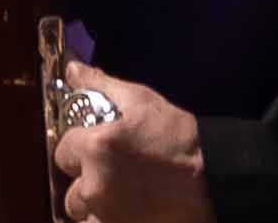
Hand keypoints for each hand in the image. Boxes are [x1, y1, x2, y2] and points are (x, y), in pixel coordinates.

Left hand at [52, 64, 209, 222]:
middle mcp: (95, 186)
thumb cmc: (178, 137)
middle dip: (84, 182)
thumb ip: (99, 84)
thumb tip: (72, 70)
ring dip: (94, 207)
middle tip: (105, 174)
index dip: (76, 149)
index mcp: (94, 149)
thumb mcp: (139, 100)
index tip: (91, 149)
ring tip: (115, 196)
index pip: (62, 152)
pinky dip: (107, 221)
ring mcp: (110, 215)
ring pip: (84, 216)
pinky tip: (124, 210)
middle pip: (71, 192)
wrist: (215, 176)